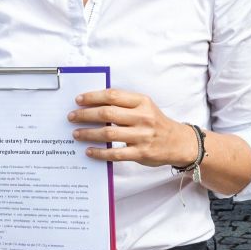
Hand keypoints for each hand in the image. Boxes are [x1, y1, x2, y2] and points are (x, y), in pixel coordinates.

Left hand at [69, 89, 194, 168]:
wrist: (179, 142)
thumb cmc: (157, 123)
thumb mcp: (145, 107)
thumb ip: (124, 104)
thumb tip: (94, 103)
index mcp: (142, 102)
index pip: (113, 95)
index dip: (93, 97)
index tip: (78, 100)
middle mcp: (143, 117)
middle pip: (107, 113)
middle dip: (86, 114)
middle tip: (72, 117)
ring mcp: (142, 136)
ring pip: (109, 133)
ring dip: (89, 133)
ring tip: (76, 134)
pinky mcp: (141, 153)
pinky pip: (115, 154)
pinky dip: (100, 153)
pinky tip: (90, 151)